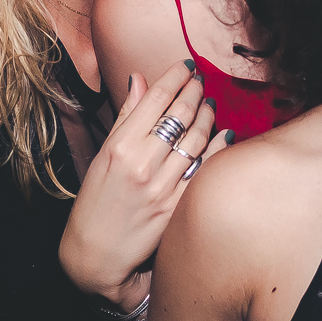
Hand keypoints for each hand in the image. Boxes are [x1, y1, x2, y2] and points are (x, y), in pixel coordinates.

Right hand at [59, 59, 231, 308]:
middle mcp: (142, 163)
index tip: (185, 66)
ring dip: (208, 115)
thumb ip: (125, 117)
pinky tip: (225, 134)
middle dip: (195, 91)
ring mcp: (162, 186)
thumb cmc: (96, 202)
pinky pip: (205, 170)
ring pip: (197, 139)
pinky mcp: (177, 207)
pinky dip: (219, 147)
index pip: (155, 100)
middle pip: (180, 115)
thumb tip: (139, 79)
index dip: (174, 78)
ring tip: (210, 104)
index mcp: (119, 146)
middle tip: (201, 80)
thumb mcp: (103, 156)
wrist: (95, 254)